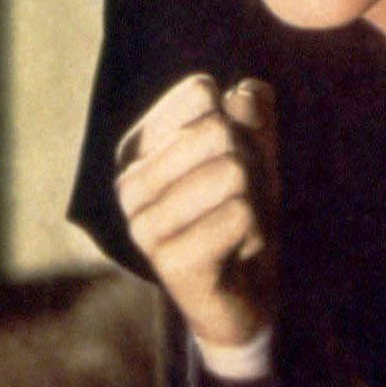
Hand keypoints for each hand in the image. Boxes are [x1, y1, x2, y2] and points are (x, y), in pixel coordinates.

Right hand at [114, 73, 277, 349]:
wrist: (244, 294)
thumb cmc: (242, 214)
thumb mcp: (254, 153)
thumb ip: (252, 114)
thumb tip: (245, 92)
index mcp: (136, 150)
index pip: (200, 94)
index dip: (237, 122)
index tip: (232, 161)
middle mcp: (128, 185)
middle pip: (217, 130)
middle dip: (250, 162)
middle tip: (241, 199)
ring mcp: (142, 225)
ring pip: (231, 170)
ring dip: (255, 199)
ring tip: (238, 226)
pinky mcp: (169, 262)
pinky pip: (240, 213)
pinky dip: (256, 230)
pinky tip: (238, 251)